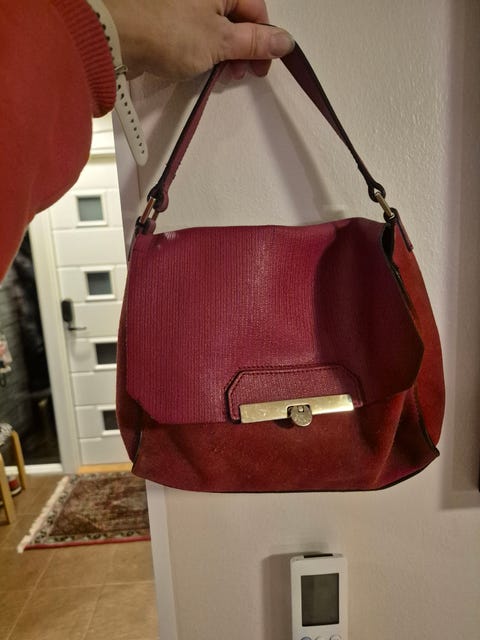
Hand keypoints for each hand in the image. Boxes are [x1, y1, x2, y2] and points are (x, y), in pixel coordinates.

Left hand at [103, 0, 293, 80]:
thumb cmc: (165, 30)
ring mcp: (182, 4)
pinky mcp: (165, 17)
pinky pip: (193, 32)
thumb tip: (283, 42)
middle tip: (239, 73)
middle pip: (235, 17)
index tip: (262, 66)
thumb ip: (254, 43)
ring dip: (222, 54)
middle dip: (241, 49)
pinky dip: (201, 51)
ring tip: (218, 74)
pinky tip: (199, 67)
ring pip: (214, 27)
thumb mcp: (220, 41)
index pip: (255, 9)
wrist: (115, 36)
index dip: (263, 40)